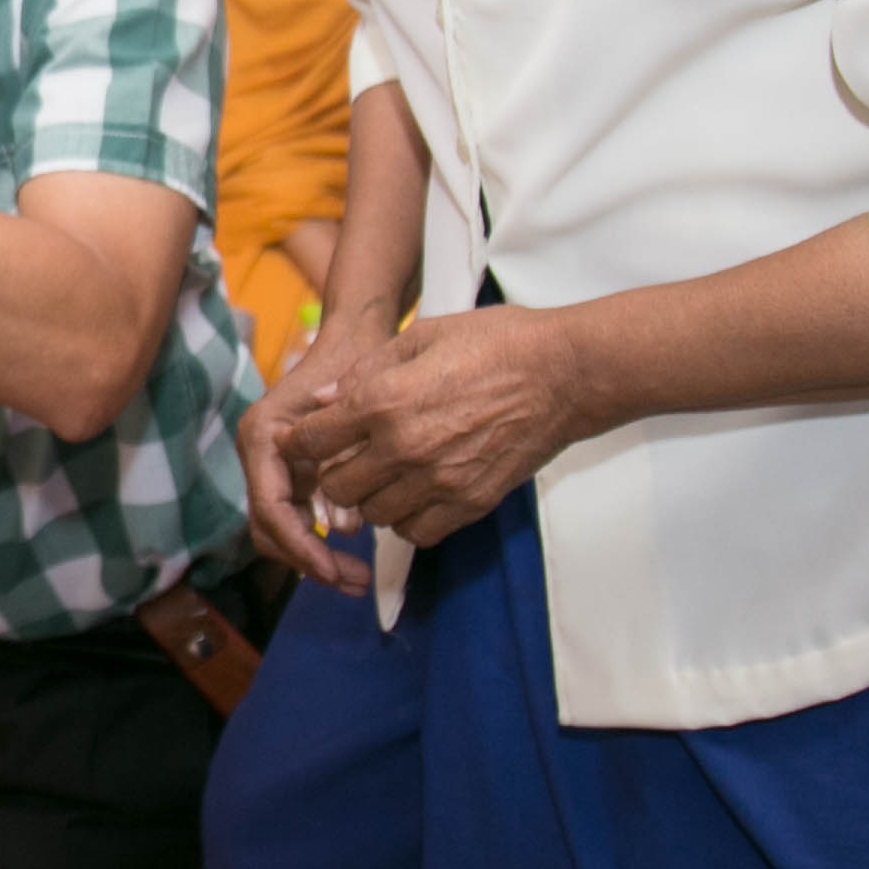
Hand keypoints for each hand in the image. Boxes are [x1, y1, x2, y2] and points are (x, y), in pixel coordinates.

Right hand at [241, 315, 389, 589]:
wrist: (358, 333)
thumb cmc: (356, 361)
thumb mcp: (351, 407)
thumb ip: (341, 465)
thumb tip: (340, 528)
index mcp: (263, 437)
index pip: (271, 509)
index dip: (301, 547)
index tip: (333, 571)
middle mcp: (260, 454)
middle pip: (270, 528)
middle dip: (308, 562)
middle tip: (354, 582)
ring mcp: (273, 464)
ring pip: (281, 530)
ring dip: (314, 559)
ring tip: (357, 579)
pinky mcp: (291, 472)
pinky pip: (297, 519)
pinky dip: (320, 542)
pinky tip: (352, 556)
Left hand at [281, 304, 591, 549]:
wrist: (564, 373)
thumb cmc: (495, 343)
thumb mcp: (421, 336)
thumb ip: (367, 370)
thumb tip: (326, 399)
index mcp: (384, 400)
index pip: (312, 440)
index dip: (303, 439)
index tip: (310, 438)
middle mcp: (403, 447)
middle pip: (336, 486)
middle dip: (335, 472)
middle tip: (351, 457)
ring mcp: (438, 481)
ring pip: (373, 515)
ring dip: (371, 498)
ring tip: (386, 475)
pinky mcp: (470, 503)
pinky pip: (417, 532)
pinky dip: (408, 520)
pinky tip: (416, 494)